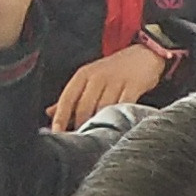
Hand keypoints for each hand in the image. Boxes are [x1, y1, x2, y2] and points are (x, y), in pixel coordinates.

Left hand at [46, 42, 167, 131]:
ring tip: (98, 137)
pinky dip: (120, 117)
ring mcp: (116, 81)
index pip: (67, 99)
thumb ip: (72, 96)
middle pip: (85, 106)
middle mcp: (98, 77)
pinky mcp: (134, 85)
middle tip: (80, 140)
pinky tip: (118, 126)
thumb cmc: (114, 70)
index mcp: (83, 75)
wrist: (144, 55)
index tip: (57, 133)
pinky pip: (124, 105)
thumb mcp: (89, 78)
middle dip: (81, 125)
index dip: (61, 117)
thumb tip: (50, 112)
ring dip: (100, 124)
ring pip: (103, 108)